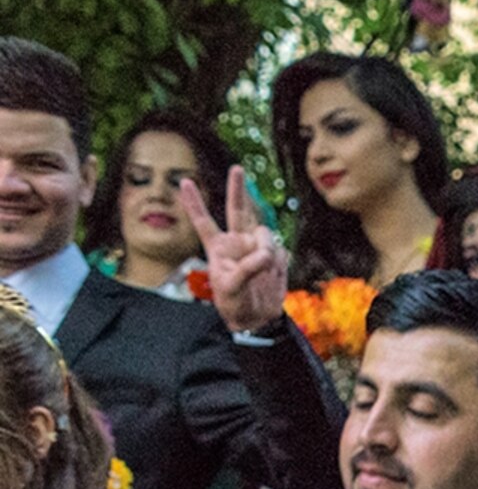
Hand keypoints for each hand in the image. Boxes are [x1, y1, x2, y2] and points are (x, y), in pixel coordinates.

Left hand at [178, 168, 292, 335]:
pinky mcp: (275, 257)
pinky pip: (281, 252)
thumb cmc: (234, 304)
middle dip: (237, 189)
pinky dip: (279, 263)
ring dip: (266, 247)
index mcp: (218, 248)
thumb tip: (266, 253)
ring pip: (264, 233)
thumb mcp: (231, 288)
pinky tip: (273, 275)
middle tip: (237, 169)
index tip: (184, 182)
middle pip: (237, 210)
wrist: (256, 319)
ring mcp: (256, 248)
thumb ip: (247, 268)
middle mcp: (236, 242)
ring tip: (265, 268)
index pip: (203, 221)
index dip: (194, 202)